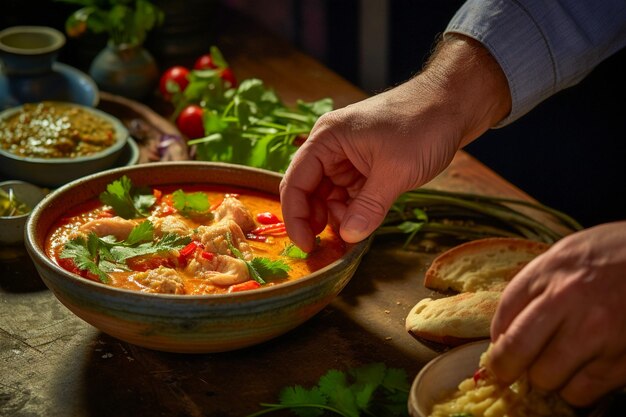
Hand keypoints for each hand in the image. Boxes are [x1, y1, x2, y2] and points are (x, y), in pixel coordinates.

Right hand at [279, 35, 510, 251]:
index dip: (296, 218)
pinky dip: (353, 210)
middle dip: (317, 219)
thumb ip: (369, 207)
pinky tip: (364, 222)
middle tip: (330, 246)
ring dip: (338, 216)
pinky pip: (349, 193)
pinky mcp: (365, 163)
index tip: (308, 246)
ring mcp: (348, 155)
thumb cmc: (422, 125)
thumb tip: (348, 237)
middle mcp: (331, 147)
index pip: (295, 183)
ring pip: (329, 195)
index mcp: (327, 139)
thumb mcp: (395, 171)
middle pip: (309, 190)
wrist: (454, 102)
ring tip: (355, 232)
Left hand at [489, 221, 625, 405]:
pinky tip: (581, 370)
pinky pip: (582, 393)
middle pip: (517, 354)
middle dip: (509, 368)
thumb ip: (528, 291)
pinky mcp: (622, 360)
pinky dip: (575, 389)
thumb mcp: (560, 257)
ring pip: (547, 379)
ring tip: (556, 363)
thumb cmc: (608, 256)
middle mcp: (570, 303)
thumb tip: (502, 335)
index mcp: (549, 274)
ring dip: (546, 377)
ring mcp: (598, 334)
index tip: (497, 356)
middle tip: (514, 369)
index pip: (503, 319)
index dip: (495, 344)